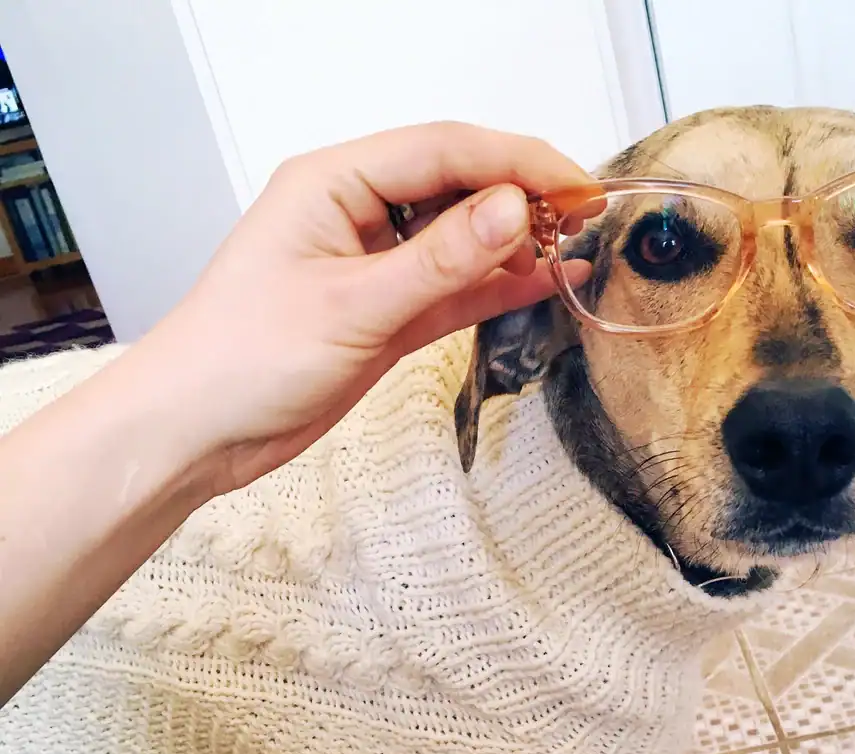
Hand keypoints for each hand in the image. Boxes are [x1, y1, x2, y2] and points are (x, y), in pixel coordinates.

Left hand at [116, 121, 592, 495]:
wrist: (198, 430)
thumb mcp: (351, 305)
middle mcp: (356, 213)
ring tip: (572, 250)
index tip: (576, 186)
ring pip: (459, 239)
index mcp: (333, 183)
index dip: (517, 162)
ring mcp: (374, 265)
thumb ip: (438, 259)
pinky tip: (539, 281)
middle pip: (457, 185)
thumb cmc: (242, 358)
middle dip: (523, 197)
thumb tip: (514, 209)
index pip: (443, 150)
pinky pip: (451, 288)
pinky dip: (493, 287)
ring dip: (514, 244)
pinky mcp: (385, 313)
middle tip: (584, 217)